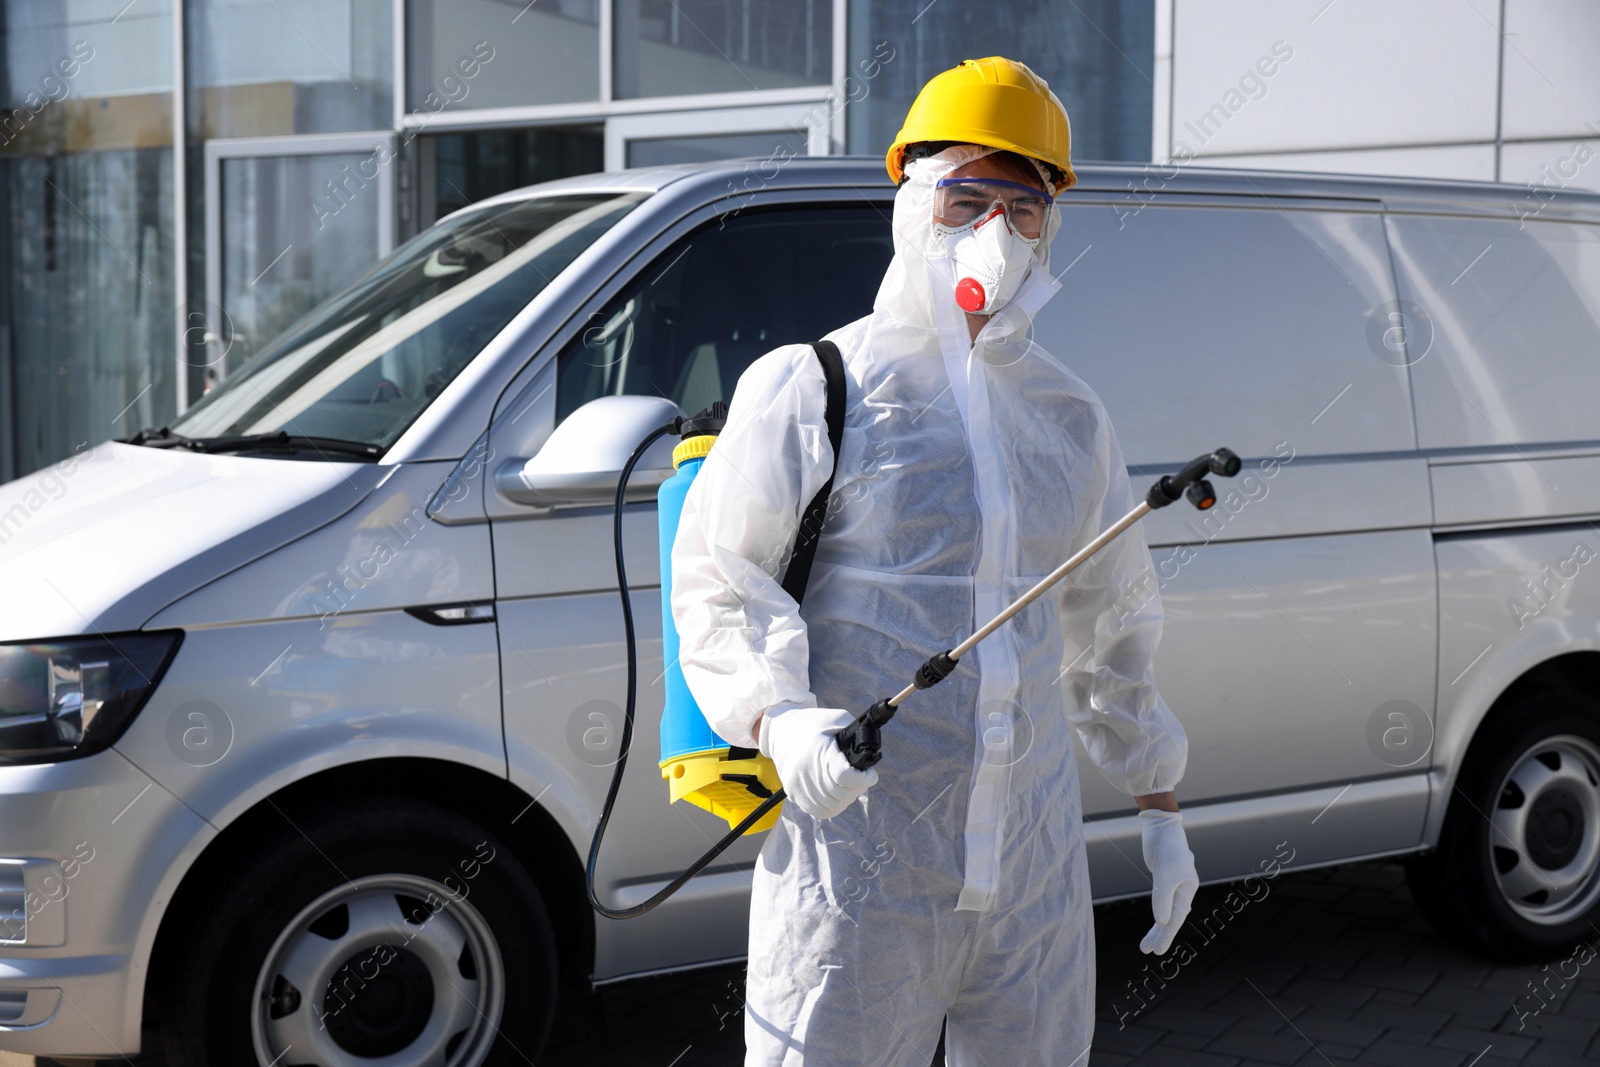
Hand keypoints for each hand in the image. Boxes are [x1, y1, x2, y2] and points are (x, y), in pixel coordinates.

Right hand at [759, 707, 878, 819]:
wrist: (781, 731)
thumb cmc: (814, 724)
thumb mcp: (837, 720)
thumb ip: (856, 734)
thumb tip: (870, 754)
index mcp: (818, 750)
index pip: (844, 776)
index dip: (863, 778)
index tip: (870, 774)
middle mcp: (806, 770)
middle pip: (841, 793)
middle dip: (858, 787)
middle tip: (862, 778)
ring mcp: (798, 785)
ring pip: (833, 806)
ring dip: (847, 798)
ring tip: (850, 785)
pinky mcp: (793, 794)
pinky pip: (820, 811)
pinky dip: (833, 806)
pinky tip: (837, 793)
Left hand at [1139, 808, 1197, 953]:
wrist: (1161, 826)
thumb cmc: (1167, 848)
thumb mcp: (1164, 874)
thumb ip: (1163, 898)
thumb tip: (1162, 922)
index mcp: (1188, 888)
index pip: (1176, 917)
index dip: (1166, 935)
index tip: (1156, 951)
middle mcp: (1183, 889)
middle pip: (1171, 917)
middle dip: (1160, 935)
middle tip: (1148, 952)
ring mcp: (1173, 884)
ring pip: (1165, 911)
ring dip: (1156, 928)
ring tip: (1144, 946)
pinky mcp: (1163, 879)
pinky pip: (1161, 901)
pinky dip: (1157, 912)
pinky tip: (1156, 923)